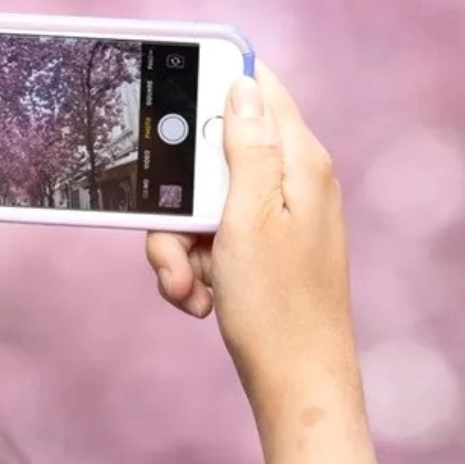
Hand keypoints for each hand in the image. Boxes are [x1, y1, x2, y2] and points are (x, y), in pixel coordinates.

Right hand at [145, 64, 377, 463]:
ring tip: (187, 286)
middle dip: (177, 201)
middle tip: (175, 239)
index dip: (213, 82)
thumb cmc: (275, 304)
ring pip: (198, 204)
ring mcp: (272, 218)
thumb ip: (246, 146)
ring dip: (178, 246)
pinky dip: (192, 267)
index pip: (257, 89)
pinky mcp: (257, 250)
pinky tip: (200, 298)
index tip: (168, 89)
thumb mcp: (248, 216)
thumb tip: (241, 83)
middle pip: (209, 157)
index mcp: (296, 163)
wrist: (294, 381)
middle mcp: (288, 183)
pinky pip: (206, 240)